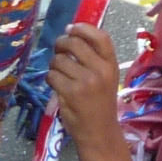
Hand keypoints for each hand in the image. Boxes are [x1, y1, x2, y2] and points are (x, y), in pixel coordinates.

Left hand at [48, 24, 125, 155]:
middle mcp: (100, 71)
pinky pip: (51, 75)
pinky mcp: (70, 93)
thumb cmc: (100, 103)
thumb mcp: (106, 78)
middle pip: (74, 43)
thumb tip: (71, 34)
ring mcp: (85, 82)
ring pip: (59, 60)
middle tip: (58, 50)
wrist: (100, 132)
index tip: (71, 28)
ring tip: (59, 74)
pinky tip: (57, 86)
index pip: (100, 37)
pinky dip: (50, 79)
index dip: (83, 28)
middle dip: (60, 44)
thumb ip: (94, 58)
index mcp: (111, 65)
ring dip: (54, 65)